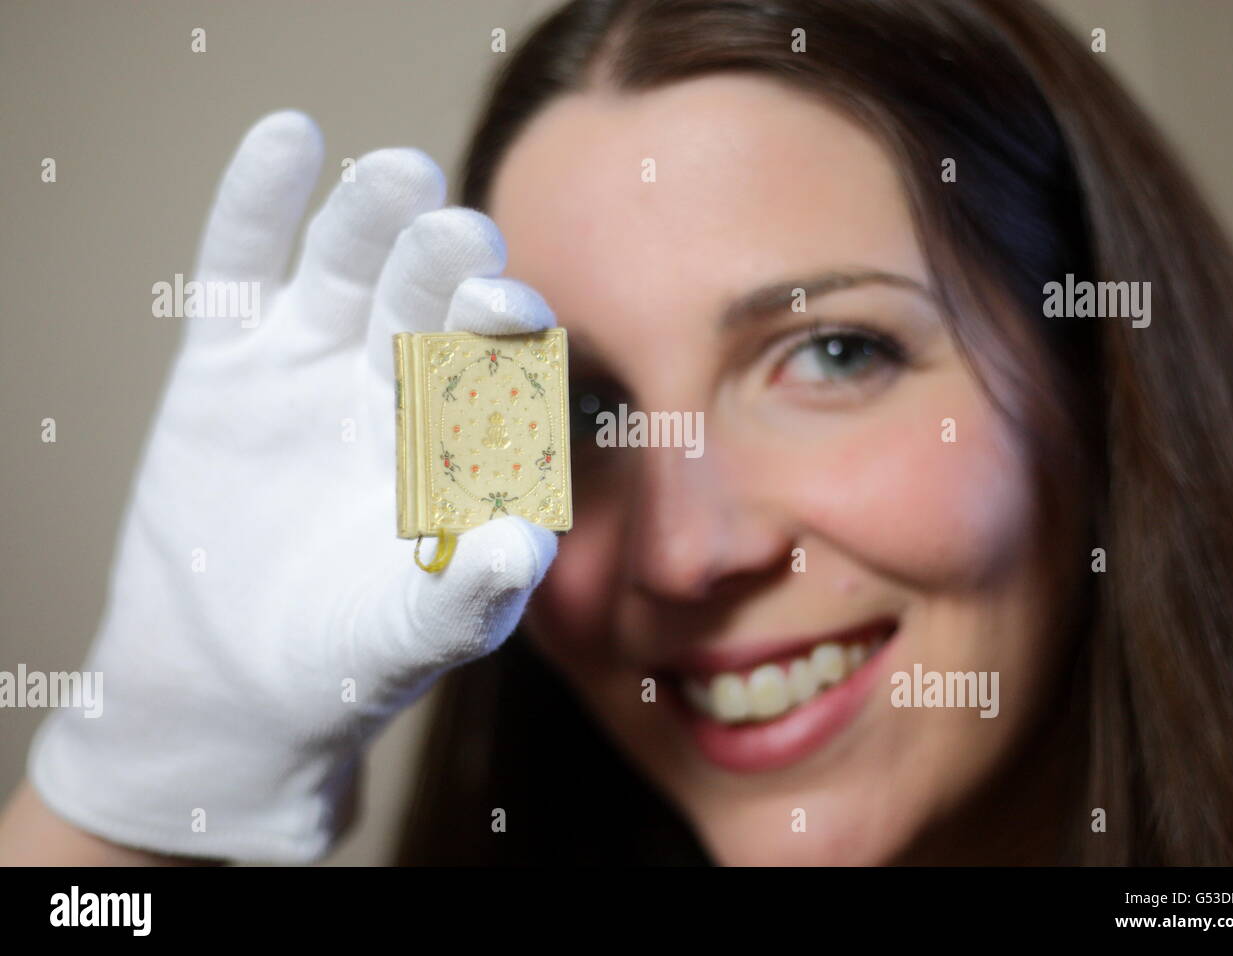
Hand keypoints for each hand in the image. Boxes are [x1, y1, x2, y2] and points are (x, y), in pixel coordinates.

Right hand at [28, 110, 558, 861]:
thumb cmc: (348, 656)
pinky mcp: (230, 357)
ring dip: (372, 217)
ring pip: (350, 268)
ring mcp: (315, 361)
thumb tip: (525, 544)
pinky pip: (243, 268)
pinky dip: (258, 205)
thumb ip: (469, 593)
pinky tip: (284, 138)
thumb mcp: (411, 635)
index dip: (505, 341)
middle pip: (431, 301)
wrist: (231, 679)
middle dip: (449, 268)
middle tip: (465, 236)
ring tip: (397, 173)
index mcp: (465, 436)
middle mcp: (401, 382)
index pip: (498, 369)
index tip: (512, 314)